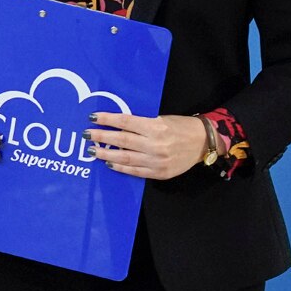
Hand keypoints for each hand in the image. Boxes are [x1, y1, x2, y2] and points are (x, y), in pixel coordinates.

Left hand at [88, 112, 209, 179]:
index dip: (107, 120)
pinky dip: (120, 167)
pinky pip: (135, 171)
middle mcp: (155, 144)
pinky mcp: (159, 173)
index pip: (125, 122)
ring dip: (106, 154)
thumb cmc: (180, 127)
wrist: (203, 142)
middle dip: (101, 137)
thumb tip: (115, 125)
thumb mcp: (161, 119)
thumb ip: (140, 124)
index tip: (92, 118)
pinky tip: (109, 163)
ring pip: (125, 158)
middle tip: (87, 135)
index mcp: (155, 127)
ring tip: (93, 150)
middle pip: (121, 140)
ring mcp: (157, 161)